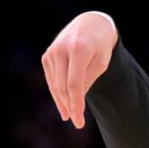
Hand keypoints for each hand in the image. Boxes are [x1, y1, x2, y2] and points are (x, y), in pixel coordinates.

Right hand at [40, 12, 118, 128]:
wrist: (89, 25)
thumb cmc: (100, 46)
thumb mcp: (101, 63)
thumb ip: (88, 80)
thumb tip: (75, 100)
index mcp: (78, 50)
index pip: (74, 84)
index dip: (76, 105)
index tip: (79, 121)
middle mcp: (61, 50)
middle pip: (62, 87)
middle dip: (70, 106)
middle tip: (77, 122)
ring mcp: (51, 52)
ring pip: (55, 85)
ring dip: (61, 102)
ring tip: (70, 116)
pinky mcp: (47, 56)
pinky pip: (51, 79)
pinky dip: (57, 92)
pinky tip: (63, 104)